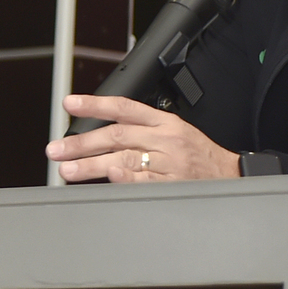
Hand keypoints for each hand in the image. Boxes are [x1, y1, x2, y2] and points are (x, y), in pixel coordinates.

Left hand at [46, 94, 239, 181]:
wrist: (231, 175)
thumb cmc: (199, 155)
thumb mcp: (175, 130)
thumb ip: (142, 130)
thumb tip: (102, 135)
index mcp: (164, 121)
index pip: (124, 108)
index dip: (95, 104)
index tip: (70, 104)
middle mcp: (165, 138)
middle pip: (117, 135)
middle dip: (82, 143)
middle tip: (56, 150)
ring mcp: (168, 162)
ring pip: (124, 159)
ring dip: (91, 165)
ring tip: (68, 169)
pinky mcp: (171, 184)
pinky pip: (143, 181)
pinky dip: (124, 179)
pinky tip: (108, 178)